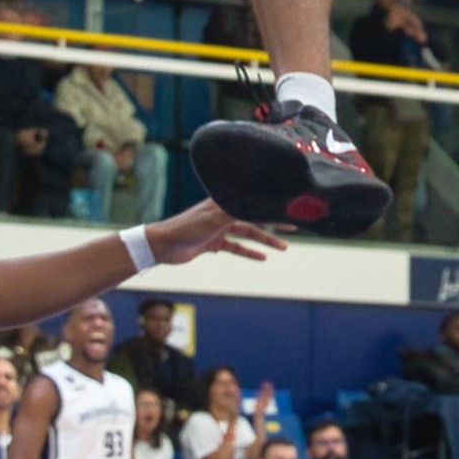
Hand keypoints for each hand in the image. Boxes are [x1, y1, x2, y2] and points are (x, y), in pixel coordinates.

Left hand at [147, 202, 289, 267]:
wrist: (163, 245)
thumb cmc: (187, 227)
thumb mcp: (215, 218)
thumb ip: (237, 209)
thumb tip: (258, 200)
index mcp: (225, 202)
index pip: (253, 202)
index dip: (272, 206)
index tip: (290, 208)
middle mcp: (223, 212)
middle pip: (254, 218)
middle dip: (275, 223)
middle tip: (295, 227)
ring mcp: (218, 228)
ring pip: (247, 235)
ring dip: (265, 241)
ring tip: (283, 248)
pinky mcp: (212, 243)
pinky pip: (236, 248)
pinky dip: (248, 253)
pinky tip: (262, 259)